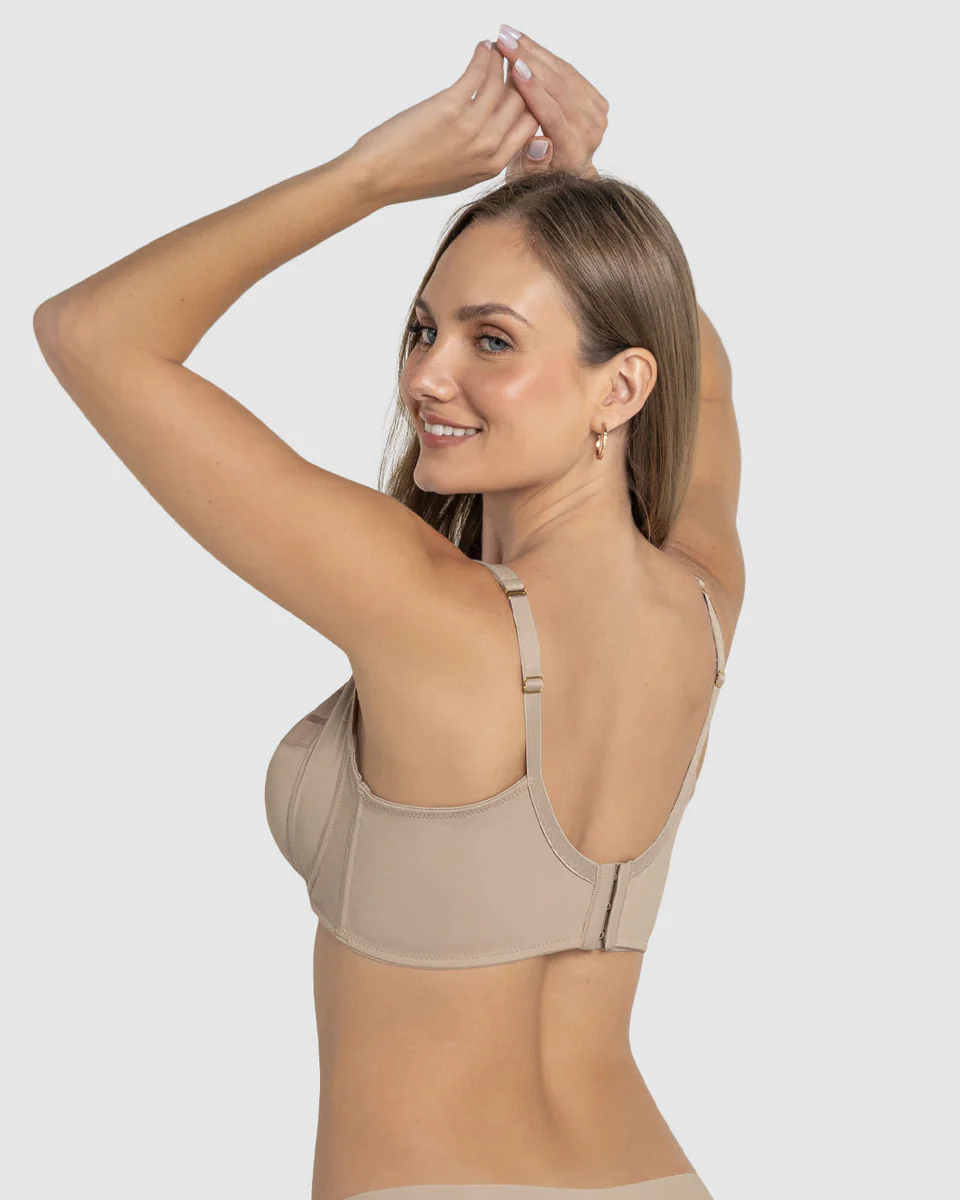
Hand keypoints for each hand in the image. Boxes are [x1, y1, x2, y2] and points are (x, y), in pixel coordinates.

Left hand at [347, 41, 539, 205]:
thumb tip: (495, 130)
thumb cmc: (412, 177)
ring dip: (501, 60)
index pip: (529, 125)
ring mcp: (472, 128)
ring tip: (495, 49)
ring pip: (501, 83)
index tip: (521, 86)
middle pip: (521, 103)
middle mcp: (487, 148)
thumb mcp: (459, 175)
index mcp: (493, 166)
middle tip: (513, 61)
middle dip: (520, 78)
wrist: (379, 177)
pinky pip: (478, 72)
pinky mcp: (451, 107)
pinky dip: (483, 55)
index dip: (528, 102)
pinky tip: (482, 47)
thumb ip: (482, 157)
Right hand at [493, 27, 608, 182]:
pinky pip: (568, 70)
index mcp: (574, 151)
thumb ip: (532, 163)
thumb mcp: (526, 178)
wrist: (562, 176)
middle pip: (559, 88)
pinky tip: (524, 42)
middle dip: (529, 60)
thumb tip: (539, 142)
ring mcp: (595, 114)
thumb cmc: (538, 178)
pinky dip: (545, 55)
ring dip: (535, 51)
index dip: (532, 89)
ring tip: (508, 35)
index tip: (513, 66)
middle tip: (503, 40)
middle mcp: (590, 131)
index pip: (553, 114)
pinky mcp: (595, 100)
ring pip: (563, 73)